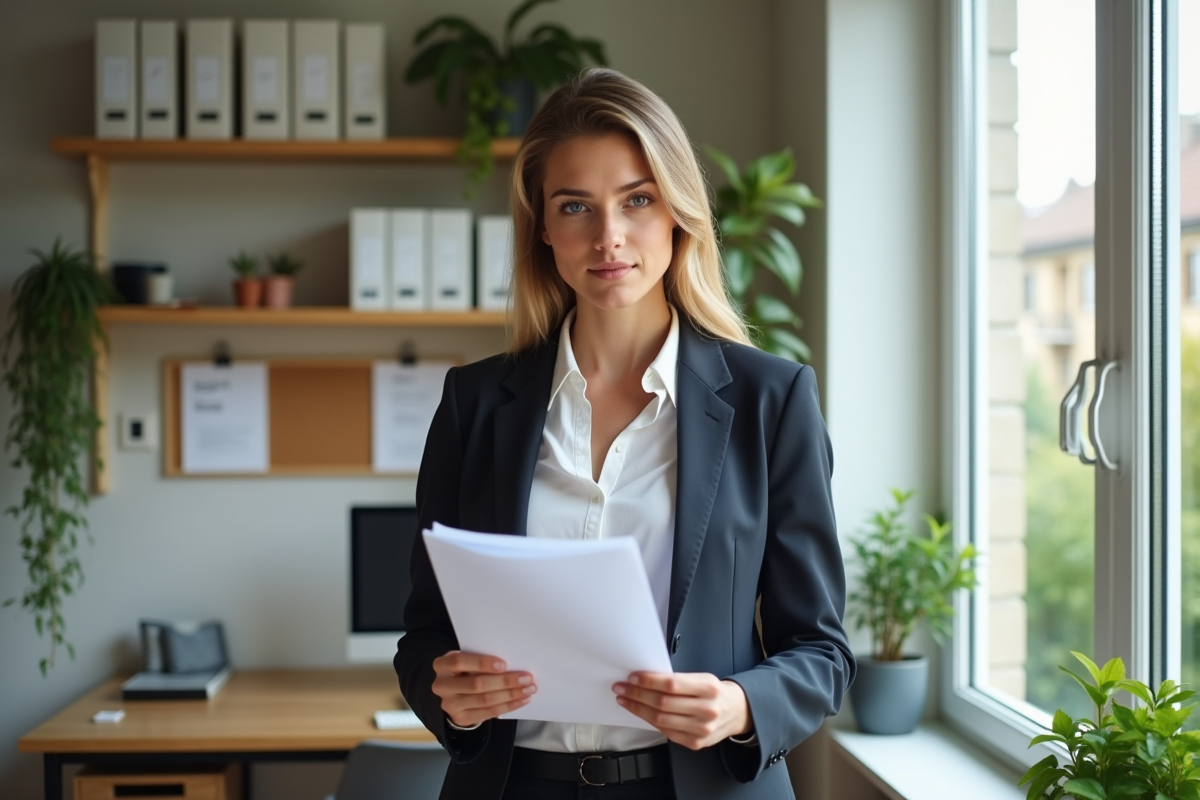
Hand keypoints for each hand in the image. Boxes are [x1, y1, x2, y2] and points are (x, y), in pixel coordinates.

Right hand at [431, 650, 535, 728]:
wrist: (454, 693)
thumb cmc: (466, 669)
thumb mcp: (467, 660)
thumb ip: (481, 659)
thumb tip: (513, 662)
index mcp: (442, 664)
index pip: (460, 661)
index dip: (482, 663)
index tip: (504, 664)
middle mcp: (442, 685)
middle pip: (476, 684)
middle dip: (505, 681)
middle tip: (526, 678)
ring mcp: (450, 704)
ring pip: (485, 700)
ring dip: (510, 695)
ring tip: (528, 689)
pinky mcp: (461, 718)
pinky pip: (488, 713)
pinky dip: (508, 706)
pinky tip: (521, 700)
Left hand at [613, 672, 752, 749]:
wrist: (736, 712)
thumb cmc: (715, 692)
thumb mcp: (702, 678)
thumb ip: (678, 680)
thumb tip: (646, 679)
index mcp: (709, 688)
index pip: (672, 684)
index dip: (649, 681)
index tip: (632, 677)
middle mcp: (707, 710)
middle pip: (663, 703)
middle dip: (637, 694)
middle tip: (621, 688)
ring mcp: (701, 729)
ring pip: (661, 720)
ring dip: (638, 709)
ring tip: (625, 700)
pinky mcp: (695, 743)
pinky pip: (666, 732)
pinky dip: (650, 722)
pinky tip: (640, 713)